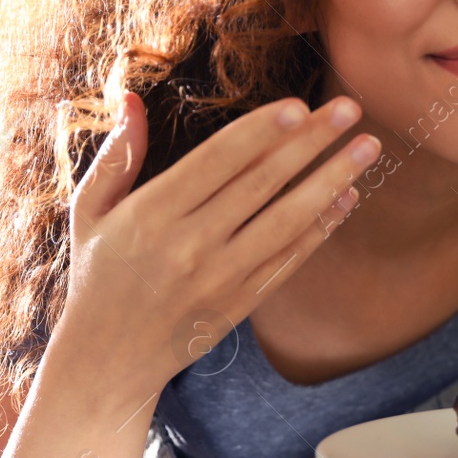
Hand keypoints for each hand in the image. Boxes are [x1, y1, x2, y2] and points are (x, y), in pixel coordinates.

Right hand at [48, 91, 379, 412]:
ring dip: (332, 180)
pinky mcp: (241, 303)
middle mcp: (190, 245)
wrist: (107, 359)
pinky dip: (322, 227)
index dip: (262, 131)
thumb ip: (116, 155)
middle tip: (351, 107)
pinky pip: (290, 259)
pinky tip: (348, 197)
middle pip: (263, 182)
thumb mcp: (90, 211)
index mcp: (151, 214)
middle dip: (311, 142)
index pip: (218, 161)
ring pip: (288, 220)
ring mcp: (221, 278)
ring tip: (368, 147)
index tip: (300, 103)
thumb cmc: (98, 274)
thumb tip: (131, 99)